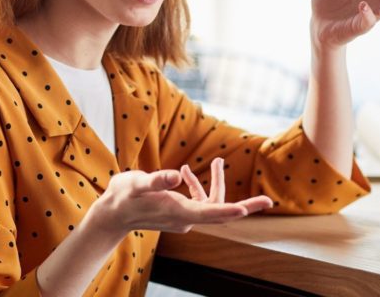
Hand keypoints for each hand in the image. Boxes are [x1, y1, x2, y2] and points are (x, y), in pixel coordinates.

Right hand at [88, 158, 273, 237]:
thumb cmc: (123, 197)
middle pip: (220, 212)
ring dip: (215, 184)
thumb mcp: (135, 184)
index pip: (210, 212)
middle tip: (268, 202)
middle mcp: (184, 217)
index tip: (248, 209)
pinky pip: (196, 200)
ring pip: (209, 204)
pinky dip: (195, 186)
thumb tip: (176, 176)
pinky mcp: (178, 212)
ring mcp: (182, 216)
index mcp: (177, 211)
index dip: (230, 211)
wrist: (112, 214)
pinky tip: (184, 172)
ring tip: (217, 162)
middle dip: (243, 205)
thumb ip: (155, 180)